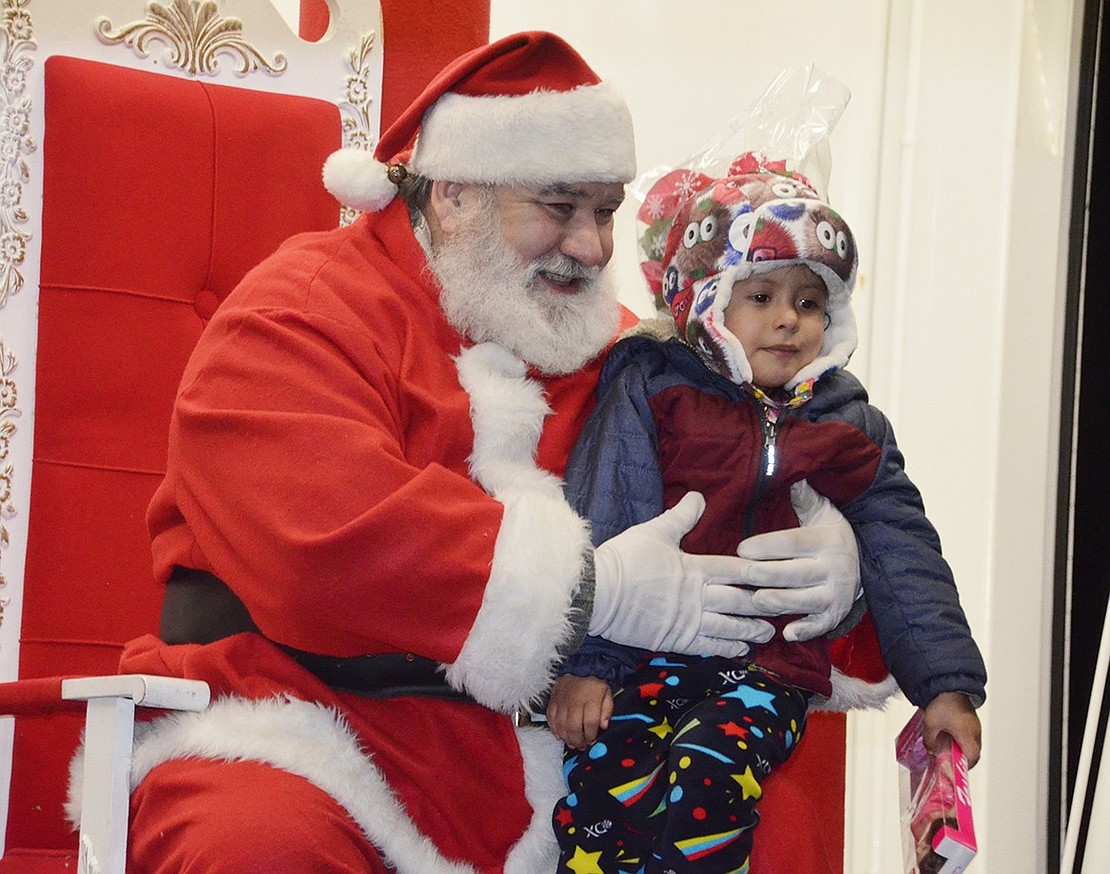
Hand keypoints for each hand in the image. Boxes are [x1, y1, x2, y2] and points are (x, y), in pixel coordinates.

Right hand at [546, 675, 613, 749]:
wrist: (578, 669)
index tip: (592, 740)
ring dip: (567, 738)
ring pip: (561, 725)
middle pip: (574, 727)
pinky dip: (554, 729)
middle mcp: (575, 699)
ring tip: (572, 743)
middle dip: (578, 741)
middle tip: (581, 746)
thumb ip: (608, 710)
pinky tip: (560, 735)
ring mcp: (562, 700)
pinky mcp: (553, 701)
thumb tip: (604, 725)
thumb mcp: (607, 694)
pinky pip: (550, 719)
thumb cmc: (594, 686)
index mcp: (591, 697)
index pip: (590, 722)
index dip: (591, 735)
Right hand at [591, 492, 774, 656]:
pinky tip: (741, 650)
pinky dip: (727, 648)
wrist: (597, 593)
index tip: (777, 575)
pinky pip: (708, 646)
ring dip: (751, 630)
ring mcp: (688, 621)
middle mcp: (697, 596)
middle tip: (783, 607)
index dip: (757, 572)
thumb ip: (680, 517)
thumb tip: (698, 496)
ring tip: (770, 633)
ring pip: (729, 627)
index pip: (735, 570)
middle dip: (762, 605)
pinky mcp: (676, 639)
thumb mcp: (653, 531)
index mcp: (695, 567)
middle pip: (739, 601)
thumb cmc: (624, 559)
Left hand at [739, 480, 860, 641]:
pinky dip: (805, 631)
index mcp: (827, 540)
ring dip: (780, 602)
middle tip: (743, 575)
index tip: (741, 548)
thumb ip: (803, 497)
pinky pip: (820, 626)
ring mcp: (836, 594)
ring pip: (805, 600)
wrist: (862, 563)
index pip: (794, 542)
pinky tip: (787, 634)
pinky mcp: (835, 615)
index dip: (767, 545)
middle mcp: (835, 568)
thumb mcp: (821, 512)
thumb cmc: (828, 534)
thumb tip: (792, 475)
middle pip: (796, 574)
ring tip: (756, 601)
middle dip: (768, 575)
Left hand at [922, 691, 981, 767]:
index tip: (953, 768)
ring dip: (960, 746)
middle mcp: (975, 731)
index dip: (963, 766)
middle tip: (948, 758)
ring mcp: (974, 723)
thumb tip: (931, 750)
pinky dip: (959, 736)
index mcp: (968, 736)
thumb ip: (931, 741)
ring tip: (946, 745)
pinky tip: (947, 733)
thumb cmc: (942, 702)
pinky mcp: (970, 717)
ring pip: (971, 741)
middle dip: (960, 757)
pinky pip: (968, 732)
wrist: (946, 682)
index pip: (972, 759)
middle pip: (973, 751)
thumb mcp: (931, 725)